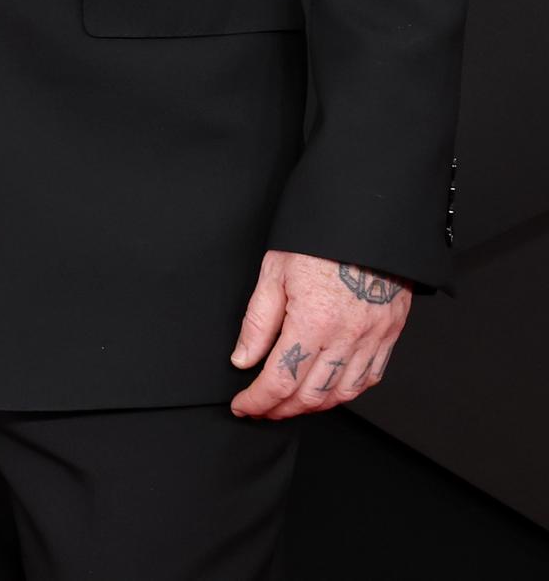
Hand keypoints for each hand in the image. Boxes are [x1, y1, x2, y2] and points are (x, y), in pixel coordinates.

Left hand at [229, 249, 410, 418]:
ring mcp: (373, 339)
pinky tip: (327, 391)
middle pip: (310, 395)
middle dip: (280, 410)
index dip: (257, 400)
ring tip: (288, 405)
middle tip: (260, 409)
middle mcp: (347, 337)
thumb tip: (243, 359)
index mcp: (313, 321)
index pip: (280, 380)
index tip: (242, 405)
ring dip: (312, 407)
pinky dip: (345, 393)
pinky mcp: (389, 335)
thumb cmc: (318, 242)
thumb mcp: (274, 272)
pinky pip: (369, 379)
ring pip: (342, 394)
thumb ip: (258, 321)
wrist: (367, 222)